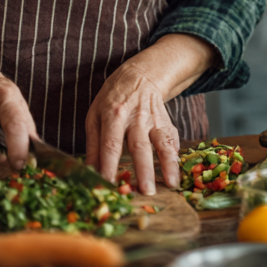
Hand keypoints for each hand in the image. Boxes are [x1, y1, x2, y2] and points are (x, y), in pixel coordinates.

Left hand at [85, 62, 179, 194]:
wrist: (140, 75)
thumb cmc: (112, 100)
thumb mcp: (95, 115)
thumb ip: (93, 144)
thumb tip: (89, 172)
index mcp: (113, 114)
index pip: (111, 143)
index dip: (109, 164)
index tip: (108, 184)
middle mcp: (135, 117)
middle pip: (140, 145)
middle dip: (144, 169)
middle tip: (146, 191)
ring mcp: (154, 119)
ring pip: (162, 142)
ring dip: (168, 164)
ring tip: (171, 184)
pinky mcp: (166, 122)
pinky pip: (172, 139)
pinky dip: (175, 156)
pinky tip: (177, 172)